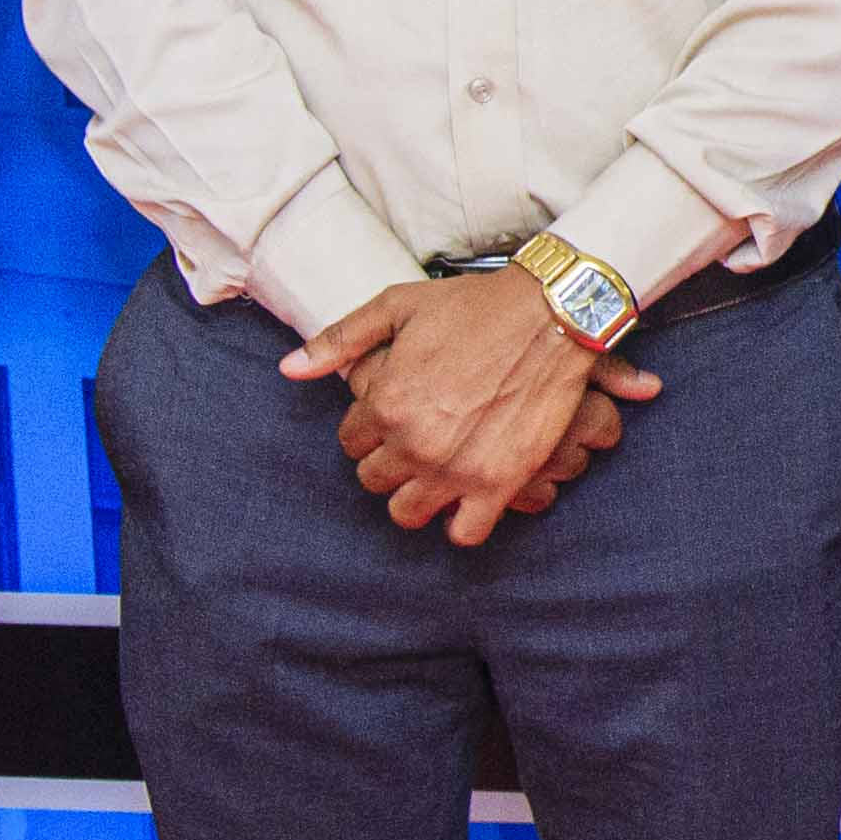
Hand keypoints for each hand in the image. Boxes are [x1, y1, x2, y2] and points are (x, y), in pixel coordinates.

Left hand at [290, 274, 661, 547]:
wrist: (551, 314)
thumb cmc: (473, 305)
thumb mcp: (397, 307)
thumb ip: (339, 340)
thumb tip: (289, 369)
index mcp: (385, 402)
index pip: (352, 441)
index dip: (370, 426)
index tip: (395, 414)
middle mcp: (414, 443)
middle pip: (375, 479)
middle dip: (389, 460)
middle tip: (418, 439)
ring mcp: (455, 468)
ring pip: (408, 513)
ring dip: (417, 495)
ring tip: (436, 472)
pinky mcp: (499, 483)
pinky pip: (464, 533)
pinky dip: (461, 523)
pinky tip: (468, 497)